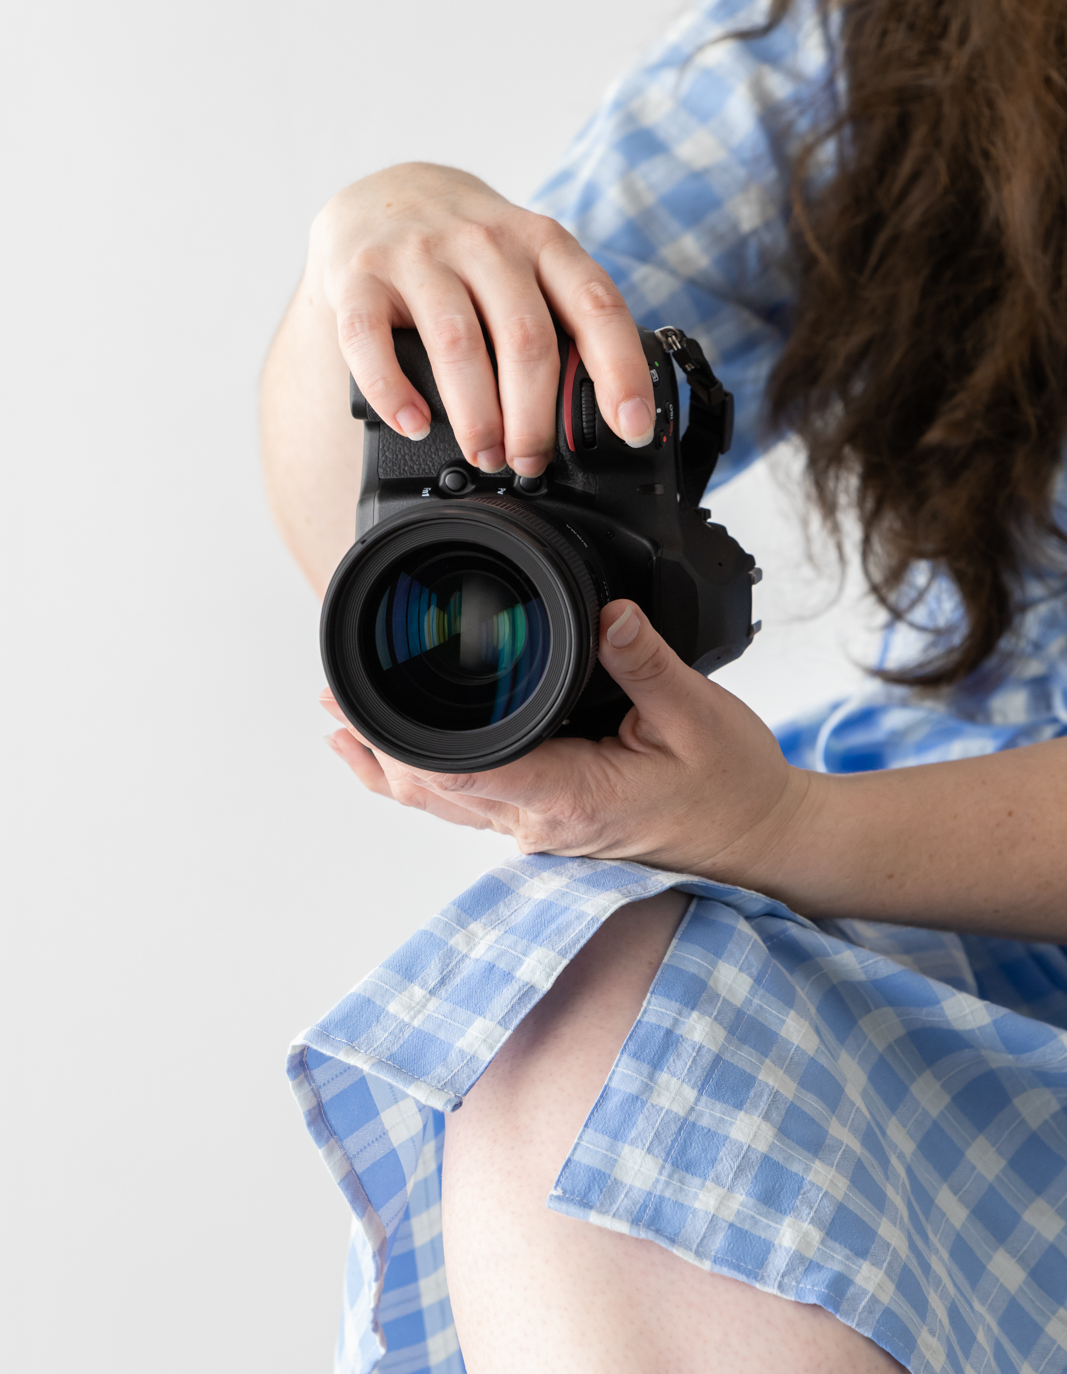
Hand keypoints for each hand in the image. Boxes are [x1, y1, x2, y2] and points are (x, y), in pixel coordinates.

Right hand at [305, 163, 655, 477]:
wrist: (381, 197)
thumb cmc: (471, 249)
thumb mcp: (529, 265)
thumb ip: (564, 321)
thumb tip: (607, 414)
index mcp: (543, 242)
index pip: (596, 305)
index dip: (620, 371)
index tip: (631, 428)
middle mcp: (485, 240)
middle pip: (526, 338)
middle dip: (535, 416)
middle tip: (532, 460)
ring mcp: (419, 253)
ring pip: (457, 344)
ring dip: (477, 417)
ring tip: (486, 456)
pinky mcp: (359, 274)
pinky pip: (371, 340)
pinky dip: (393, 392)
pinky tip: (413, 425)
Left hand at [322, 598, 814, 891]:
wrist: (763, 841)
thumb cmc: (733, 788)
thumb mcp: (697, 715)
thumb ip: (646, 662)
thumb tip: (606, 612)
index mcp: (569, 798)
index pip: (464, 772)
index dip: (402, 741)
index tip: (360, 703)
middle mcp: (541, 825)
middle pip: (433, 792)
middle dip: (376, 747)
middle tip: (331, 695)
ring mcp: (541, 831)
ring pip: (444, 805)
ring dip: (390, 765)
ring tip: (341, 723)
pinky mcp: (550, 823)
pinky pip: (471, 805)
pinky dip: (426, 778)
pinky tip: (402, 758)